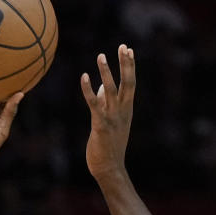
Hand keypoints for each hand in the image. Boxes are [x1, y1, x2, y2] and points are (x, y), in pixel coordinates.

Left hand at [81, 44, 135, 181]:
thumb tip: (102, 87)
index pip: (131, 83)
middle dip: (125, 64)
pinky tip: (84, 77)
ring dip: (106, 72)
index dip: (130, 66)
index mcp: (127, 110)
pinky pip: (94, 104)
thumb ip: (107, 103)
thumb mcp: (111, 122)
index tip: (129, 49)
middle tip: (123, 46)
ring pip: (111, 90)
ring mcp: (112, 118)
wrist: (110, 168)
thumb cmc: (109, 145)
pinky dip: (89, 90)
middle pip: (127, 83)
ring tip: (101, 55)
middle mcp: (122, 111)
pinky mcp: (101, 125)